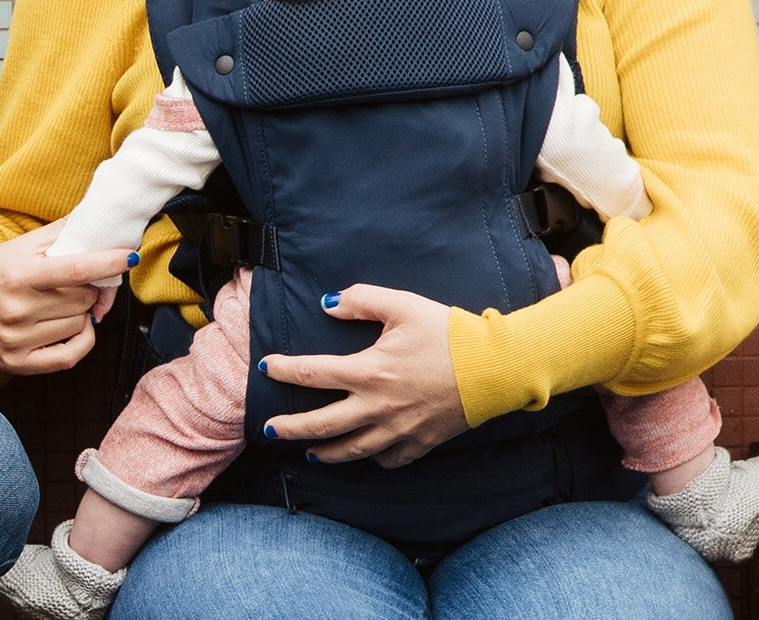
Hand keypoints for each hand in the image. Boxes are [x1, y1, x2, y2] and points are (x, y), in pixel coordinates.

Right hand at [0, 221, 137, 373]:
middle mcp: (18, 309)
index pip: (75, 269)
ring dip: (83, 312)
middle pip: (83, 298)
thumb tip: (96, 219)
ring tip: (64, 303)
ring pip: (80, 324)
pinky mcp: (19, 363)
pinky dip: (83, 339)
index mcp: (19, 275)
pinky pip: (71, 355)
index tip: (130, 256)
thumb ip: (60, 232)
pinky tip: (76, 326)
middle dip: (90, 287)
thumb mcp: (20, 246)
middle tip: (81, 282)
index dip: (108, 262)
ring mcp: (18, 339)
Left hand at [260, 284, 468, 467]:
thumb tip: (326, 304)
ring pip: (350, 451)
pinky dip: (371, 459)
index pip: (312, 373)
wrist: (492, 366)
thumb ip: (360, 300)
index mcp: (368, 371)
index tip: (266, 367)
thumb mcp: (402, 304)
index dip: (284, 370)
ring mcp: (398, 430)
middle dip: (290, 428)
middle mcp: (377, 407)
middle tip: (270, 430)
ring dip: (324, 452)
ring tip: (308, 452)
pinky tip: (363, 454)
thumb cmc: (447, 332)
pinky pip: (388, 459)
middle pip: (321, 426)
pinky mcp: (420, 443)